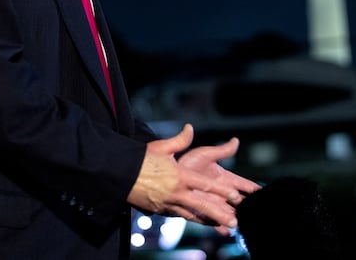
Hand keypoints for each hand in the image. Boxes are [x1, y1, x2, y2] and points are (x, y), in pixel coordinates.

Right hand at [127, 124, 250, 234]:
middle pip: (202, 205)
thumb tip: (190, 128)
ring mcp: (168, 203)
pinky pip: (180, 215)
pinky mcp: (161, 210)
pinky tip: (201, 221)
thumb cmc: (141, 159)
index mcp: (179, 175)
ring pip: (193, 215)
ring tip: (223, 227)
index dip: (221, 190)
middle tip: (234, 220)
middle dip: (220, 214)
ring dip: (209, 221)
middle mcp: (176, 192)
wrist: (119, 175)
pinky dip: (192, 218)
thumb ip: (180, 140)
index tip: (235, 195)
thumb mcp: (162, 147)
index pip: (205, 184)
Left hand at [178, 136, 261, 233]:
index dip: (254, 188)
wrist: (168, 175)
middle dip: (249, 206)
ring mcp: (213, 202)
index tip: (264, 192)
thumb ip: (222, 151)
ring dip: (236, 217)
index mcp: (225, 178)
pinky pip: (213, 222)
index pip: (244, 184)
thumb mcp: (205, 154)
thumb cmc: (187, 162)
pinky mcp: (202, 211)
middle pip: (240, 201)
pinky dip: (220, 227)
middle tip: (258, 210)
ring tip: (243, 222)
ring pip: (229, 212)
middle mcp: (221, 192)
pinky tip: (227, 232)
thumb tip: (236, 140)